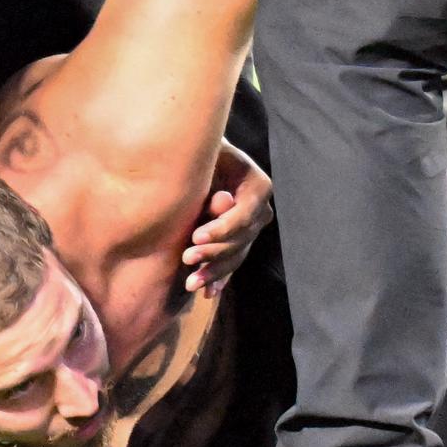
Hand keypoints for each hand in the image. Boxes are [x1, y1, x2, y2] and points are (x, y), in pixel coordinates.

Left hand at [183, 143, 271, 295]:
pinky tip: (208, 292)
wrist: (195, 156)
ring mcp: (251, 228)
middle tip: (186, 258)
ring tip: (191, 282)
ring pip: (237, 255)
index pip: (244, 213)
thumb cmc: (199, 153)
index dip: (222, 228)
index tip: (196, 237)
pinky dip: (219, 278)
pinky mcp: (238, 242)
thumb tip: (223, 204)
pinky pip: (232, 263)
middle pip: (241, 239)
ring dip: (214, 271)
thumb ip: (212, 179)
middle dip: (213, 251)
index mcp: (258, 185)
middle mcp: (261, 209)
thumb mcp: (205, 159)